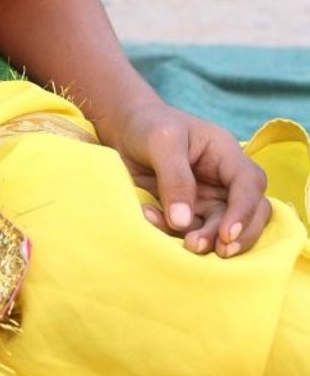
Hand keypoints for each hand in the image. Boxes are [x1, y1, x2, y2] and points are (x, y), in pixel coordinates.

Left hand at [103, 100, 269, 256]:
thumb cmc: (148, 126)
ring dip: (206, 240)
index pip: (250, 183)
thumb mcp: (161, 141)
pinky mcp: (190, 213)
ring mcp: (209, 198)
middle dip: (236, 236)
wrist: (124, 130)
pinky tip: (149, 216)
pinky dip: (173, 232)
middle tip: (209, 249)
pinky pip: (191, 231)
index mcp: (226, 153)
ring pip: (222, 228)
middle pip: (251, 212)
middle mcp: (224, 179)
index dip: (244, 211)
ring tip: (183, 245)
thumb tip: (183, 222)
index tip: (226, 235)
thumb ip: (175, 178)